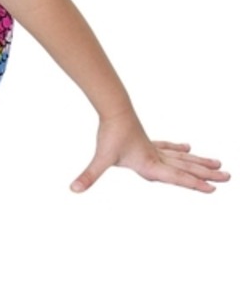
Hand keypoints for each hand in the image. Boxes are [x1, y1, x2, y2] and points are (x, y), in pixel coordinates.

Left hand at [71, 111, 228, 193]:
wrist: (114, 110)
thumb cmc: (110, 135)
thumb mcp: (100, 158)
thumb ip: (89, 176)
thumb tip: (73, 189)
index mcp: (150, 164)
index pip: (177, 177)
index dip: (194, 184)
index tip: (213, 189)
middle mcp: (156, 157)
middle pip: (186, 167)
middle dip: (206, 174)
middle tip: (228, 177)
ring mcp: (154, 147)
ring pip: (182, 157)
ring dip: (199, 162)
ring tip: (218, 164)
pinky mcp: (148, 140)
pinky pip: (168, 147)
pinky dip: (178, 149)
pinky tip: (187, 147)